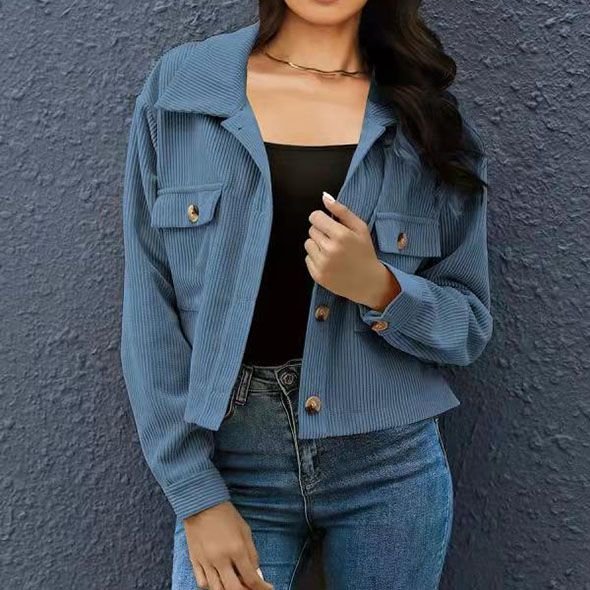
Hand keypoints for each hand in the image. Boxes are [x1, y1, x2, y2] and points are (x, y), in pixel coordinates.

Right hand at [183, 500, 273, 589]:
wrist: (202, 504)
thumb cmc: (226, 515)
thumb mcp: (245, 530)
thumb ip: (252, 553)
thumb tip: (256, 572)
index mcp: (237, 549)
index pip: (251, 579)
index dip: (262, 588)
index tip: (268, 588)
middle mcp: (221, 559)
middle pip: (234, 589)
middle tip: (251, 589)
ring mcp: (206, 562)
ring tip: (236, 586)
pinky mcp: (195, 561)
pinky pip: (202, 583)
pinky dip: (212, 586)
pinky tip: (218, 581)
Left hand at [304, 192, 400, 311]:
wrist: (368, 282)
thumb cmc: (365, 252)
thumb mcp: (360, 228)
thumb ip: (341, 210)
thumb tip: (324, 197)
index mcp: (341, 235)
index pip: (315, 217)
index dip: (321, 218)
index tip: (327, 224)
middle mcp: (330, 249)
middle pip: (311, 230)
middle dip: (321, 232)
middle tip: (334, 240)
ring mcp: (322, 264)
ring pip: (308, 244)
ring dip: (317, 245)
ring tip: (331, 251)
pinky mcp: (317, 275)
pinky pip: (307, 258)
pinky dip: (316, 259)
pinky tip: (329, 262)